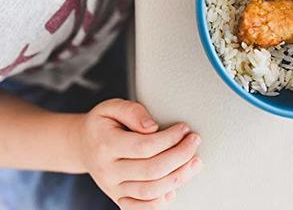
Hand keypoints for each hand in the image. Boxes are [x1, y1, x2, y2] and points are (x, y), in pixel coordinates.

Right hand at [75, 99, 201, 208]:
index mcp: (106, 145)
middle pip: (152, 170)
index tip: (184, 128)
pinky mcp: (118, 197)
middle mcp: (108, 170)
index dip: (170, 138)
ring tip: (194, 162)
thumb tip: (153, 127)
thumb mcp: (111, 106)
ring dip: (178, 177)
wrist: (83, 144)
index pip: (145, 146)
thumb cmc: (102, 123)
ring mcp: (112, 188)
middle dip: (180, 156)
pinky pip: (141, 208)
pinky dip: (160, 202)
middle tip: (195, 141)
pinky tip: (175, 187)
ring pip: (151, 191)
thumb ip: (132, 111)